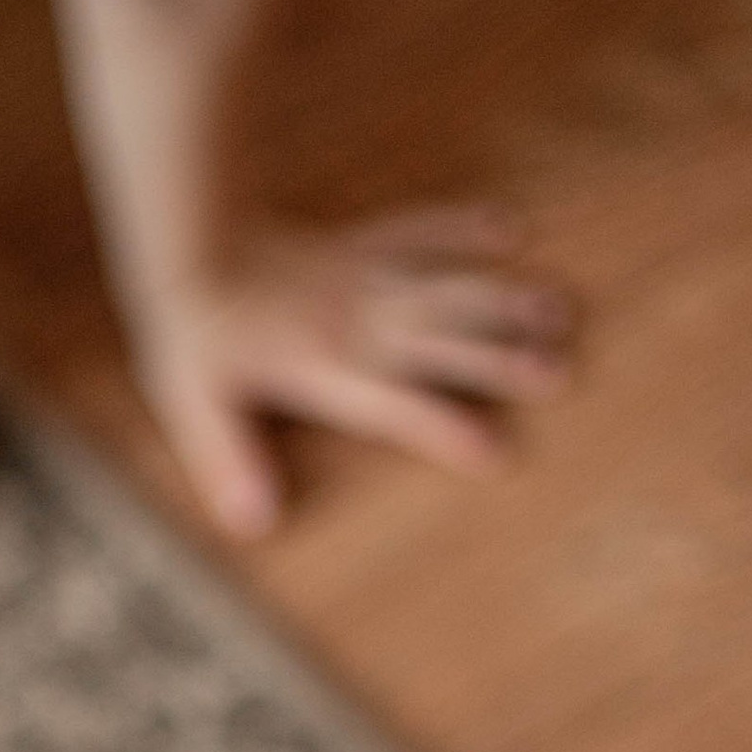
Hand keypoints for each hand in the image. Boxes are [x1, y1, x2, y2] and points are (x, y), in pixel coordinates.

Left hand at [131, 209, 574, 538]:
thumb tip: (254, 523)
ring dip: (503, 300)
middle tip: (561, 372)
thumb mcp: (198, 407)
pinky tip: (511, 230)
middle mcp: (361, 327)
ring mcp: (367, 283)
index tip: (496, 452)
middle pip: (443, 345)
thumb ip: (229, 461)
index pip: (397, 408)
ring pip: (447, 289)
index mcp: (328, 371)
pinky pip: (420, 233)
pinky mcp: (360, 249)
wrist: (190, 242)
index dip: (444, 429)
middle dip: (500, 359)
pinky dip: (462, 229)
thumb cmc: (194, 336)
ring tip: (560, 309)